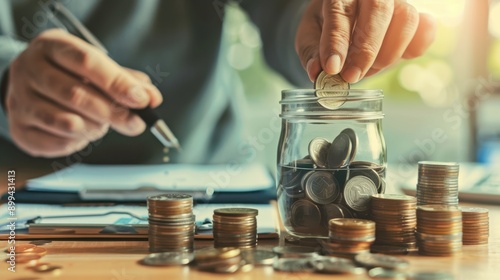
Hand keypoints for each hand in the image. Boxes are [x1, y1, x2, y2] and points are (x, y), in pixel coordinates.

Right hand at [5, 29, 162, 156]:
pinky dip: (79, 142)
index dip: (117, 83)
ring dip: (95, 129)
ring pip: (67, 123)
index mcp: (53, 46)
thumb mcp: (98, 68)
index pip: (86, 62)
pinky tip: (81, 132)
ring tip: (101, 124)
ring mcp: (20, 99)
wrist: (30, 84)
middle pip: (75, 95)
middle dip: (113, 113)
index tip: (142, 100)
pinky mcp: (19, 128)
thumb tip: (152, 98)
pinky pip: (58, 143)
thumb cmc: (71, 73)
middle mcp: (30, 69)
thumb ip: (127, 81)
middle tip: (134, 122)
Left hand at [296, 0, 436, 82]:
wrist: (344, 20)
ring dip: (387, 53)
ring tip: (367, 71)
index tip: (332, 68)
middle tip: (351, 76)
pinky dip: (415, 48)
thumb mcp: (309, 37)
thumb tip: (317, 71)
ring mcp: (396, 2)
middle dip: (365, 50)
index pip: (340, 12)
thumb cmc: (324, 27)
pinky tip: (400, 58)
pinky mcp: (414, 18)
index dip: (337, 42)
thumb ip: (311, 53)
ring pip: (405, 19)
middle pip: (378, 10)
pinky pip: (425, 29)